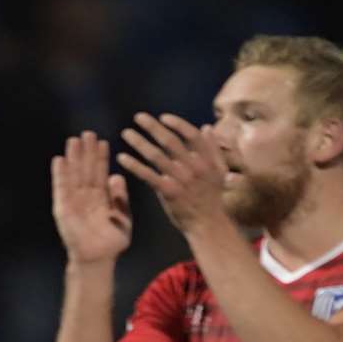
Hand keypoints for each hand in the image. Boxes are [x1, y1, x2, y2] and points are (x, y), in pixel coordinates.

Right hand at [51, 131, 132, 263]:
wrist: (99, 258)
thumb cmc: (112, 241)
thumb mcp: (123, 216)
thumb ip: (120, 197)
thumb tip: (117, 176)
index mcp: (101, 198)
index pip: (100, 173)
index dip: (101, 158)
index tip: (102, 141)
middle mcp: (86, 197)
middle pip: (85, 170)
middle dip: (86, 152)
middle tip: (87, 133)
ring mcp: (73, 202)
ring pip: (73, 175)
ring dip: (73, 158)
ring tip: (73, 140)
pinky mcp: (63, 208)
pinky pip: (61, 189)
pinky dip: (60, 175)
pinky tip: (59, 159)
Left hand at [116, 112, 231, 236]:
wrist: (208, 223)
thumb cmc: (212, 197)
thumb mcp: (220, 170)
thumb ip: (214, 148)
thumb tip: (206, 127)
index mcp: (206, 159)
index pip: (191, 135)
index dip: (177, 124)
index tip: (163, 117)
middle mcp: (193, 166)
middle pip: (170, 141)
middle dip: (153, 127)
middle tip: (138, 117)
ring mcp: (180, 179)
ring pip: (156, 156)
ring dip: (139, 143)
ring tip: (126, 133)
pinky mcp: (168, 191)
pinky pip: (148, 175)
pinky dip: (134, 165)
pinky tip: (122, 158)